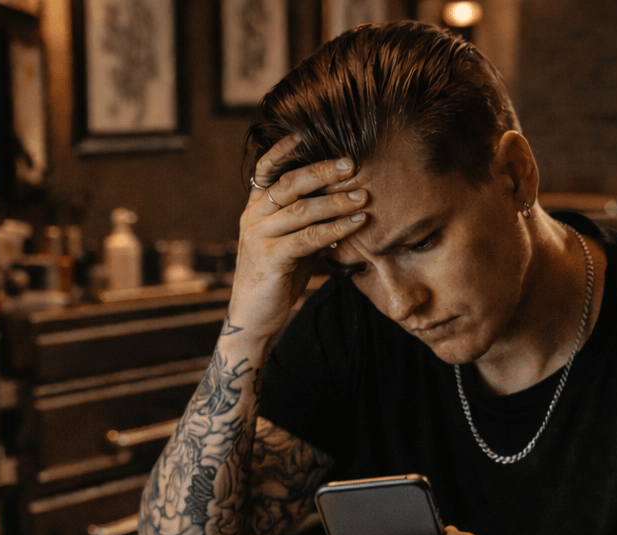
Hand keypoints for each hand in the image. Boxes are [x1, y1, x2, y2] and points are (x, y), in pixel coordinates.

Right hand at [225, 135, 369, 346]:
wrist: (254, 318)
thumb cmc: (276, 279)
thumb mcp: (290, 243)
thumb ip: (305, 222)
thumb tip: (343, 200)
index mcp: (255, 209)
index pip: (266, 170)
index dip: (283, 150)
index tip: (305, 133)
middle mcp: (253, 218)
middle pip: (289, 184)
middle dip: (322, 171)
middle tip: (352, 165)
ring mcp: (258, 238)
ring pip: (301, 210)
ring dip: (336, 202)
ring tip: (363, 197)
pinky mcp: (270, 259)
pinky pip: (307, 238)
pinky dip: (334, 229)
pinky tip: (355, 223)